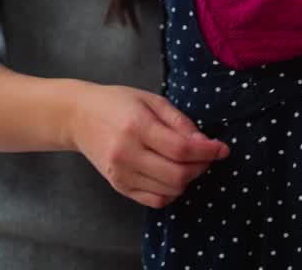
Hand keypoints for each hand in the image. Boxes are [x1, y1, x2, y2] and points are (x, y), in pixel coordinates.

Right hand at [68, 83, 228, 208]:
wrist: (78, 117)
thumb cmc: (118, 103)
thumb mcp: (153, 101)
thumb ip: (180, 122)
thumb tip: (205, 143)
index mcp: (137, 127)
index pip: (181, 149)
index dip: (208, 152)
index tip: (223, 149)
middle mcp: (126, 154)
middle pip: (178, 174)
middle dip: (201, 167)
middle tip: (207, 156)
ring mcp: (120, 174)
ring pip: (169, 190)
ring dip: (188, 179)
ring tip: (190, 163)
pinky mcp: (118, 186)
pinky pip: (154, 200)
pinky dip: (171, 191)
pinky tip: (173, 175)